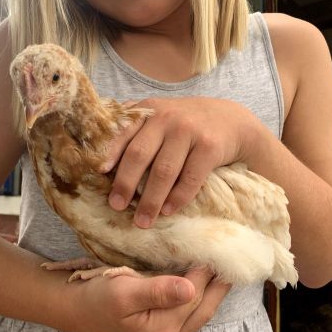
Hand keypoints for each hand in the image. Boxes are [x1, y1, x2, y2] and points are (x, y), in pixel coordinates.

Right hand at [70, 268, 229, 331]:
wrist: (76, 308)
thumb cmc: (97, 298)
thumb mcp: (125, 292)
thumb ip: (159, 291)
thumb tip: (191, 287)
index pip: (193, 297)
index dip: (206, 271)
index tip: (217, 245)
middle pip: (203, 307)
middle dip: (219, 282)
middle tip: (232, 254)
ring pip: (199, 309)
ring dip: (212, 287)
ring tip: (224, 263)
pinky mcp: (162, 329)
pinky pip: (188, 309)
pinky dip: (199, 291)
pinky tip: (204, 276)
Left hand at [103, 97, 257, 227]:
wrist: (232, 120)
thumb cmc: (186, 124)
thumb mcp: (161, 116)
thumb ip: (135, 127)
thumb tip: (103, 159)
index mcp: (149, 110)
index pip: (123, 132)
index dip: (110, 153)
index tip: (99, 174)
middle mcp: (167, 117)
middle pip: (139, 154)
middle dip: (125, 183)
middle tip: (116, 206)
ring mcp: (189, 131)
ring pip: (164, 171)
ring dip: (150, 200)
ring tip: (142, 220)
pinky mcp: (210, 147)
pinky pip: (190, 178)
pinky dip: (177, 198)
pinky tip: (168, 211)